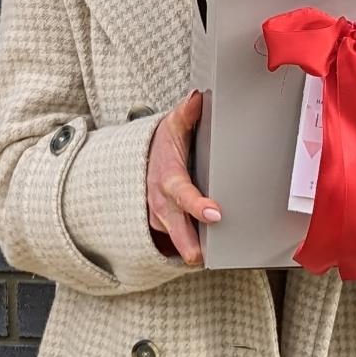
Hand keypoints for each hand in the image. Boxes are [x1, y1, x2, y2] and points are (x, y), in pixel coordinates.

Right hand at [146, 89, 220, 265]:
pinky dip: (189, 247)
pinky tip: (208, 254)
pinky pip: (175, 241)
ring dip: (192, 247)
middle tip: (203, 257)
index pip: (182, 193)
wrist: (140, 160)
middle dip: (187, 243)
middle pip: (175, 228)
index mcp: (167, 177)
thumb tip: (197, 99)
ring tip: (214, 256)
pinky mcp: (161, 228)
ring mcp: (158, 218)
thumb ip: (187, 113)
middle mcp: (160, 202)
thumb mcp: (173, 125)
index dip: (197, 205)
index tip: (215, 213)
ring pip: (175, 239)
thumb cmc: (162, 144)